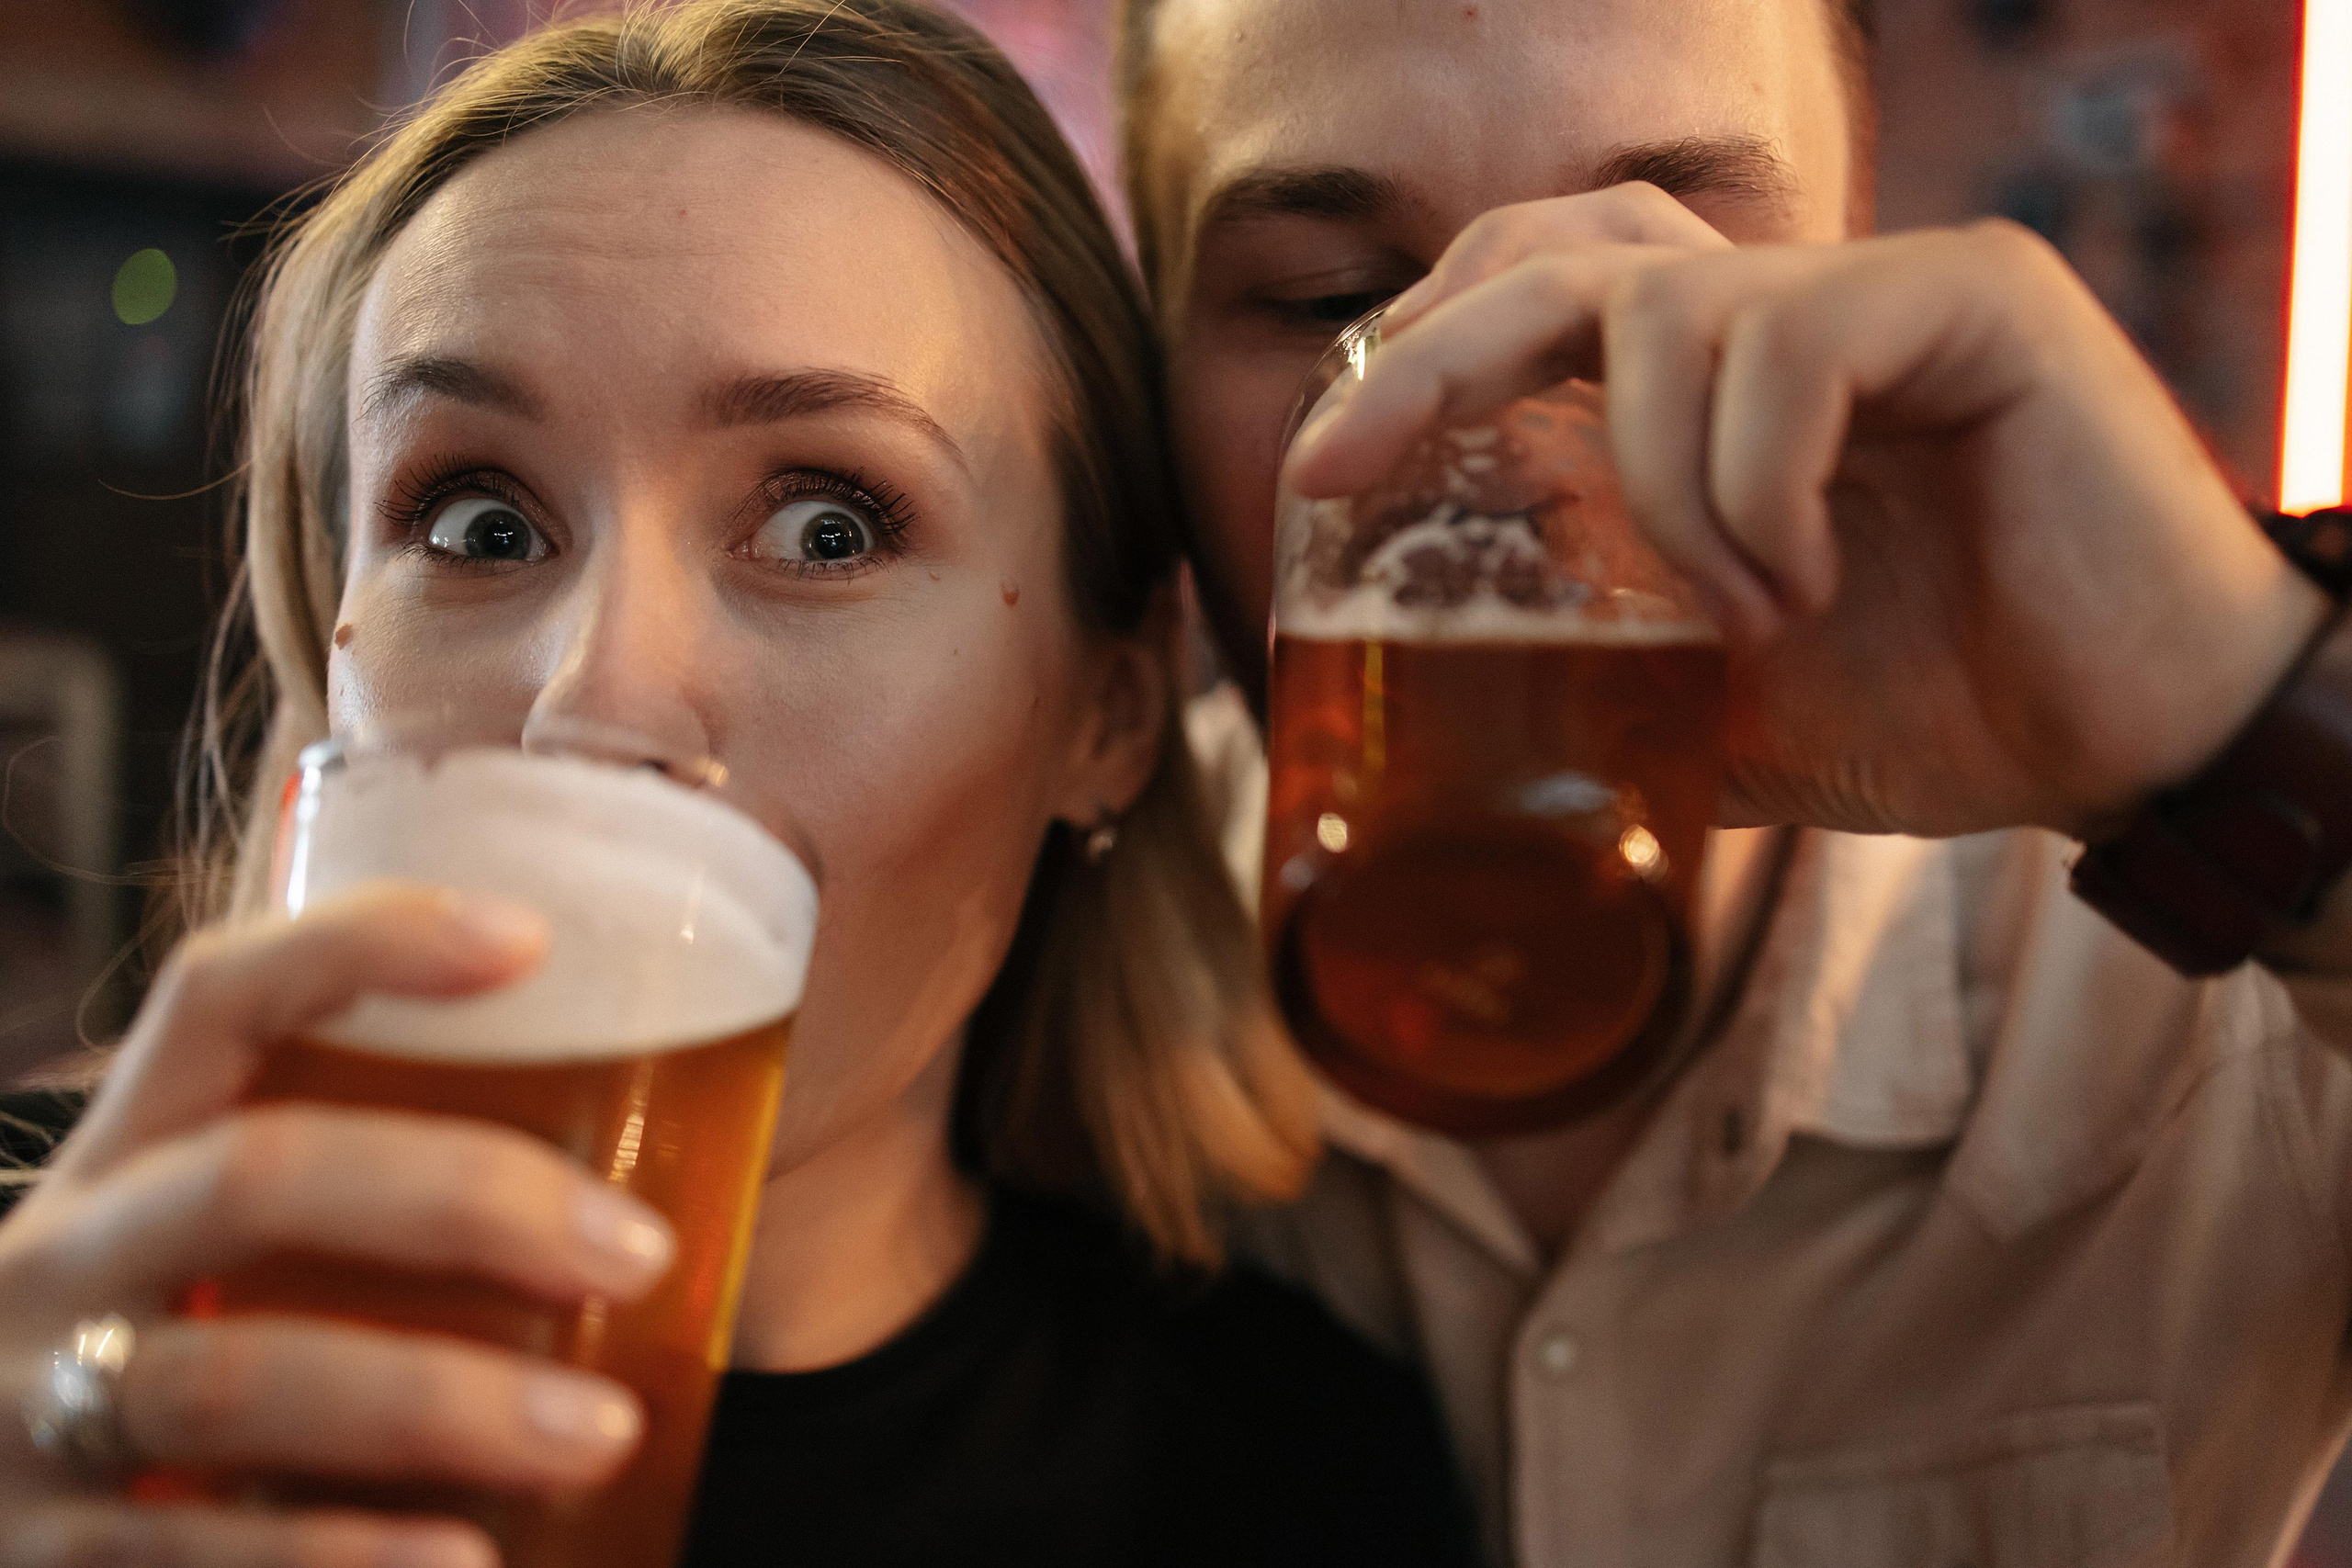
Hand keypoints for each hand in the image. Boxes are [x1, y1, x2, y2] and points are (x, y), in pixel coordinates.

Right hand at [0, 884, 676, 1567]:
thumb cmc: (183, 1358)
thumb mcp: (229, 1257)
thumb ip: (374, 1203)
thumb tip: (656, 1170)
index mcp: (125, 1153)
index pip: (219, 997)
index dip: (360, 942)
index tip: (529, 938)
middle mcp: (67, 1260)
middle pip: (251, 1176)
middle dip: (458, 1200)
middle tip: (634, 1251)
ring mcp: (33, 1409)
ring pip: (234, 1379)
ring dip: (438, 1406)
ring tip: (599, 1433)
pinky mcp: (46, 1559)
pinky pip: (190, 1551)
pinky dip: (341, 1558)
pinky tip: (464, 1560)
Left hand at [1286, 187, 2332, 838]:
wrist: (2136, 744)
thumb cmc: (1943, 708)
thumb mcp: (1722, 703)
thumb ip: (1607, 671)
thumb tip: (1448, 725)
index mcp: (1723, 379)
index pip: (1540, 287)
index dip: (1418, 348)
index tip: (1320, 466)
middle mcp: (1791, 302)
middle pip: (1562, 249)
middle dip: (1428, 353)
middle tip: (1344, 465)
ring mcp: (1883, 284)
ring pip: (1672, 308)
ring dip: (1658, 489)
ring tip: (1742, 619)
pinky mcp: (1976, 298)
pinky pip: (1792, 342)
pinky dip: (1755, 483)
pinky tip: (1804, 586)